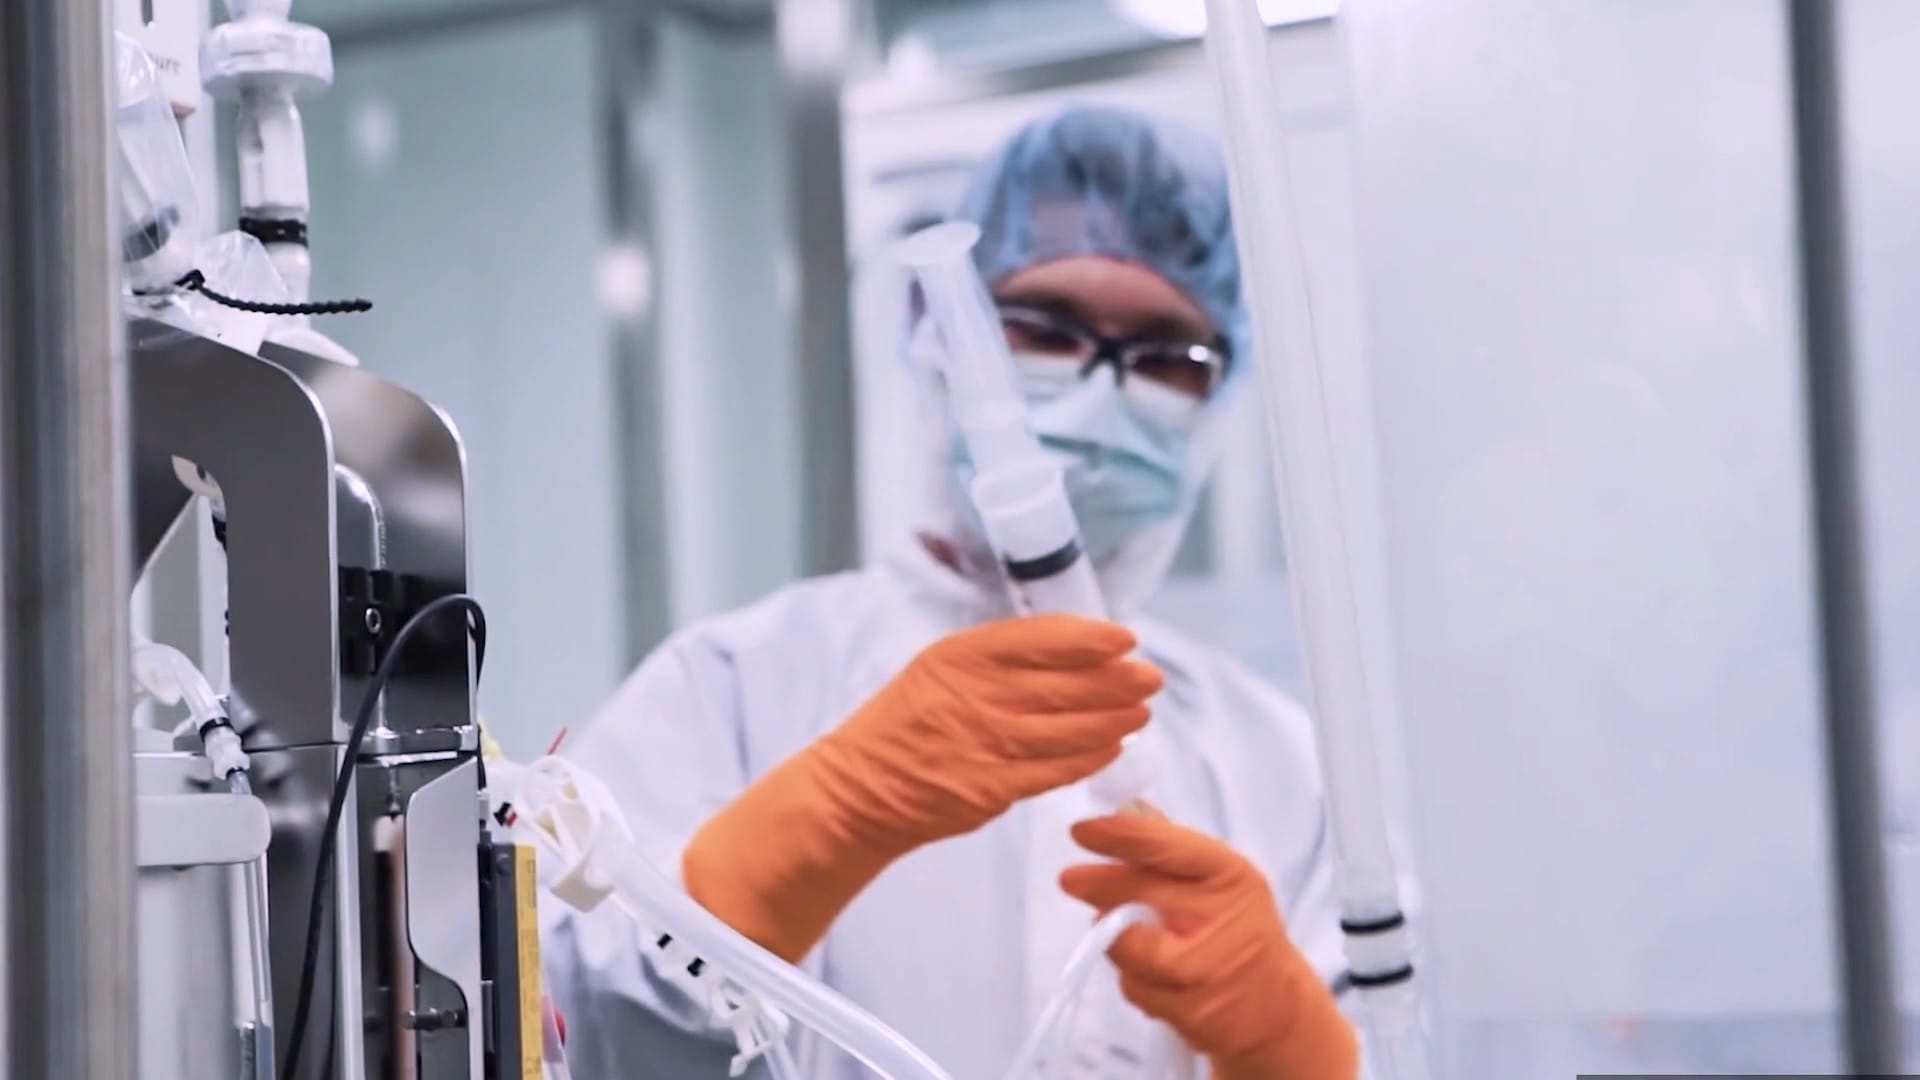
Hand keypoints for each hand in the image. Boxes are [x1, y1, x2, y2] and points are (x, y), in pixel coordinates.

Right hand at [684, 615, 1159, 960]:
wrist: (860, 787)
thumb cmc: (906, 722)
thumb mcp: (940, 668)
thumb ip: (999, 658)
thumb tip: (1076, 651)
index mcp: (960, 655)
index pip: (1041, 638)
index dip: (1091, 638)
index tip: (1125, 638)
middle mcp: (974, 695)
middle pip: (1067, 685)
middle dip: (1118, 681)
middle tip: (1149, 678)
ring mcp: (984, 743)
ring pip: (1070, 729)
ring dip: (1114, 720)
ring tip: (1139, 712)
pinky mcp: (991, 788)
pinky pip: (1056, 771)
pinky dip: (1090, 758)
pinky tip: (1110, 748)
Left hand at [1060, 814, 1357, 1079]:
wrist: (1275, 1003)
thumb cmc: (1237, 926)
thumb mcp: (1220, 877)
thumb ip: (1171, 847)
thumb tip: (1119, 812)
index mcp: (1231, 875)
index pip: (1167, 848)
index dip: (1119, 837)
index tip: (1082, 830)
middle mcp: (1222, 918)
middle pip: (1142, 895)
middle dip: (1099, 885)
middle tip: (1071, 879)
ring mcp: (1207, 969)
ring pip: (1129, 945)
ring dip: (1111, 934)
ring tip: (1115, 927)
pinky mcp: (1190, 1012)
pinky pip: (1135, 986)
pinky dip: (1129, 974)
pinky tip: (1142, 968)